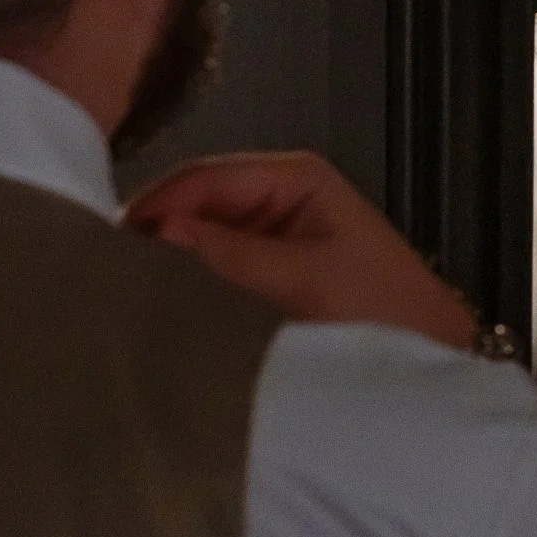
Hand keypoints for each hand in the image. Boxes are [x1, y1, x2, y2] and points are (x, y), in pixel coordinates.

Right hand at [126, 151, 477, 350]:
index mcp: (293, 176)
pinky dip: (190, 288)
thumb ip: (227, 255)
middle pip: (193, 206)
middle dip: (155, 240)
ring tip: (127, 302)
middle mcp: (278, 195)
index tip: (106, 254)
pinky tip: (165, 315)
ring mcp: (272, 234)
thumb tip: (153, 233)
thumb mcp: (301, 280)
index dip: (153, 211)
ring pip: (198, 241)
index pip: (199, 178)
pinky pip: (214, 271)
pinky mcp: (269, 273)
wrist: (430, 360)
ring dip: (170, 268)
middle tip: (107, 283)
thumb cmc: (378, 312)